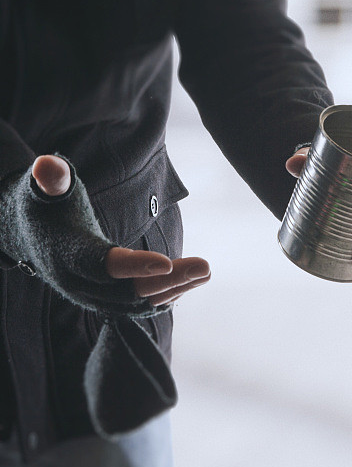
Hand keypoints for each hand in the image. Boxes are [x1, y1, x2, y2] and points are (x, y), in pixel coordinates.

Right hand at [32, 155, 210, 307]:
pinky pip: (139, 302)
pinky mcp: (106, 298)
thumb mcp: (44, 191)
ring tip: (205, 272)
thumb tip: (48, 164)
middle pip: (128, 291)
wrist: (30, 236)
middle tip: (205, 267)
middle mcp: (80, 284)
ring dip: (174, 289)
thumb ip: (53, 180)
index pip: (102, 265)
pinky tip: (192, 280)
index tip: (166, 263)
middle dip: (169, 281)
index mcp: (68, 255)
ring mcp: (93, 296)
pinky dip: (166, 294)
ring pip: (137, 301)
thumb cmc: (46, 207)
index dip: (133, 266)